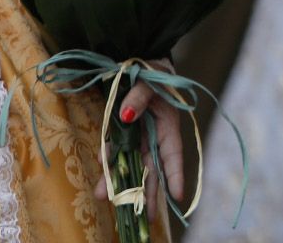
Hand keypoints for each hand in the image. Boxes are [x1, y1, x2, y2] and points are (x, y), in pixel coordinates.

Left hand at [94, 69, 185, 204]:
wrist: (135, 63)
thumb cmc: (150, 71)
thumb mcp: (149, 80)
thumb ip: (139, 96)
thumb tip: (127, 114)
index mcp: (168, 124)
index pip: (173, 153)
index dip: (175, 175)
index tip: (178, 197)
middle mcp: (154, 135)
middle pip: (151, 167)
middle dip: (146, 192)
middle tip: (144, 217)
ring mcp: (137, 136)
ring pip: (132, 165)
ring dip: (123, 184)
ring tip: (112, 202)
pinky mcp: (122, 134)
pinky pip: (117, 154)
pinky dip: (111, 169)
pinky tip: (104, 184)